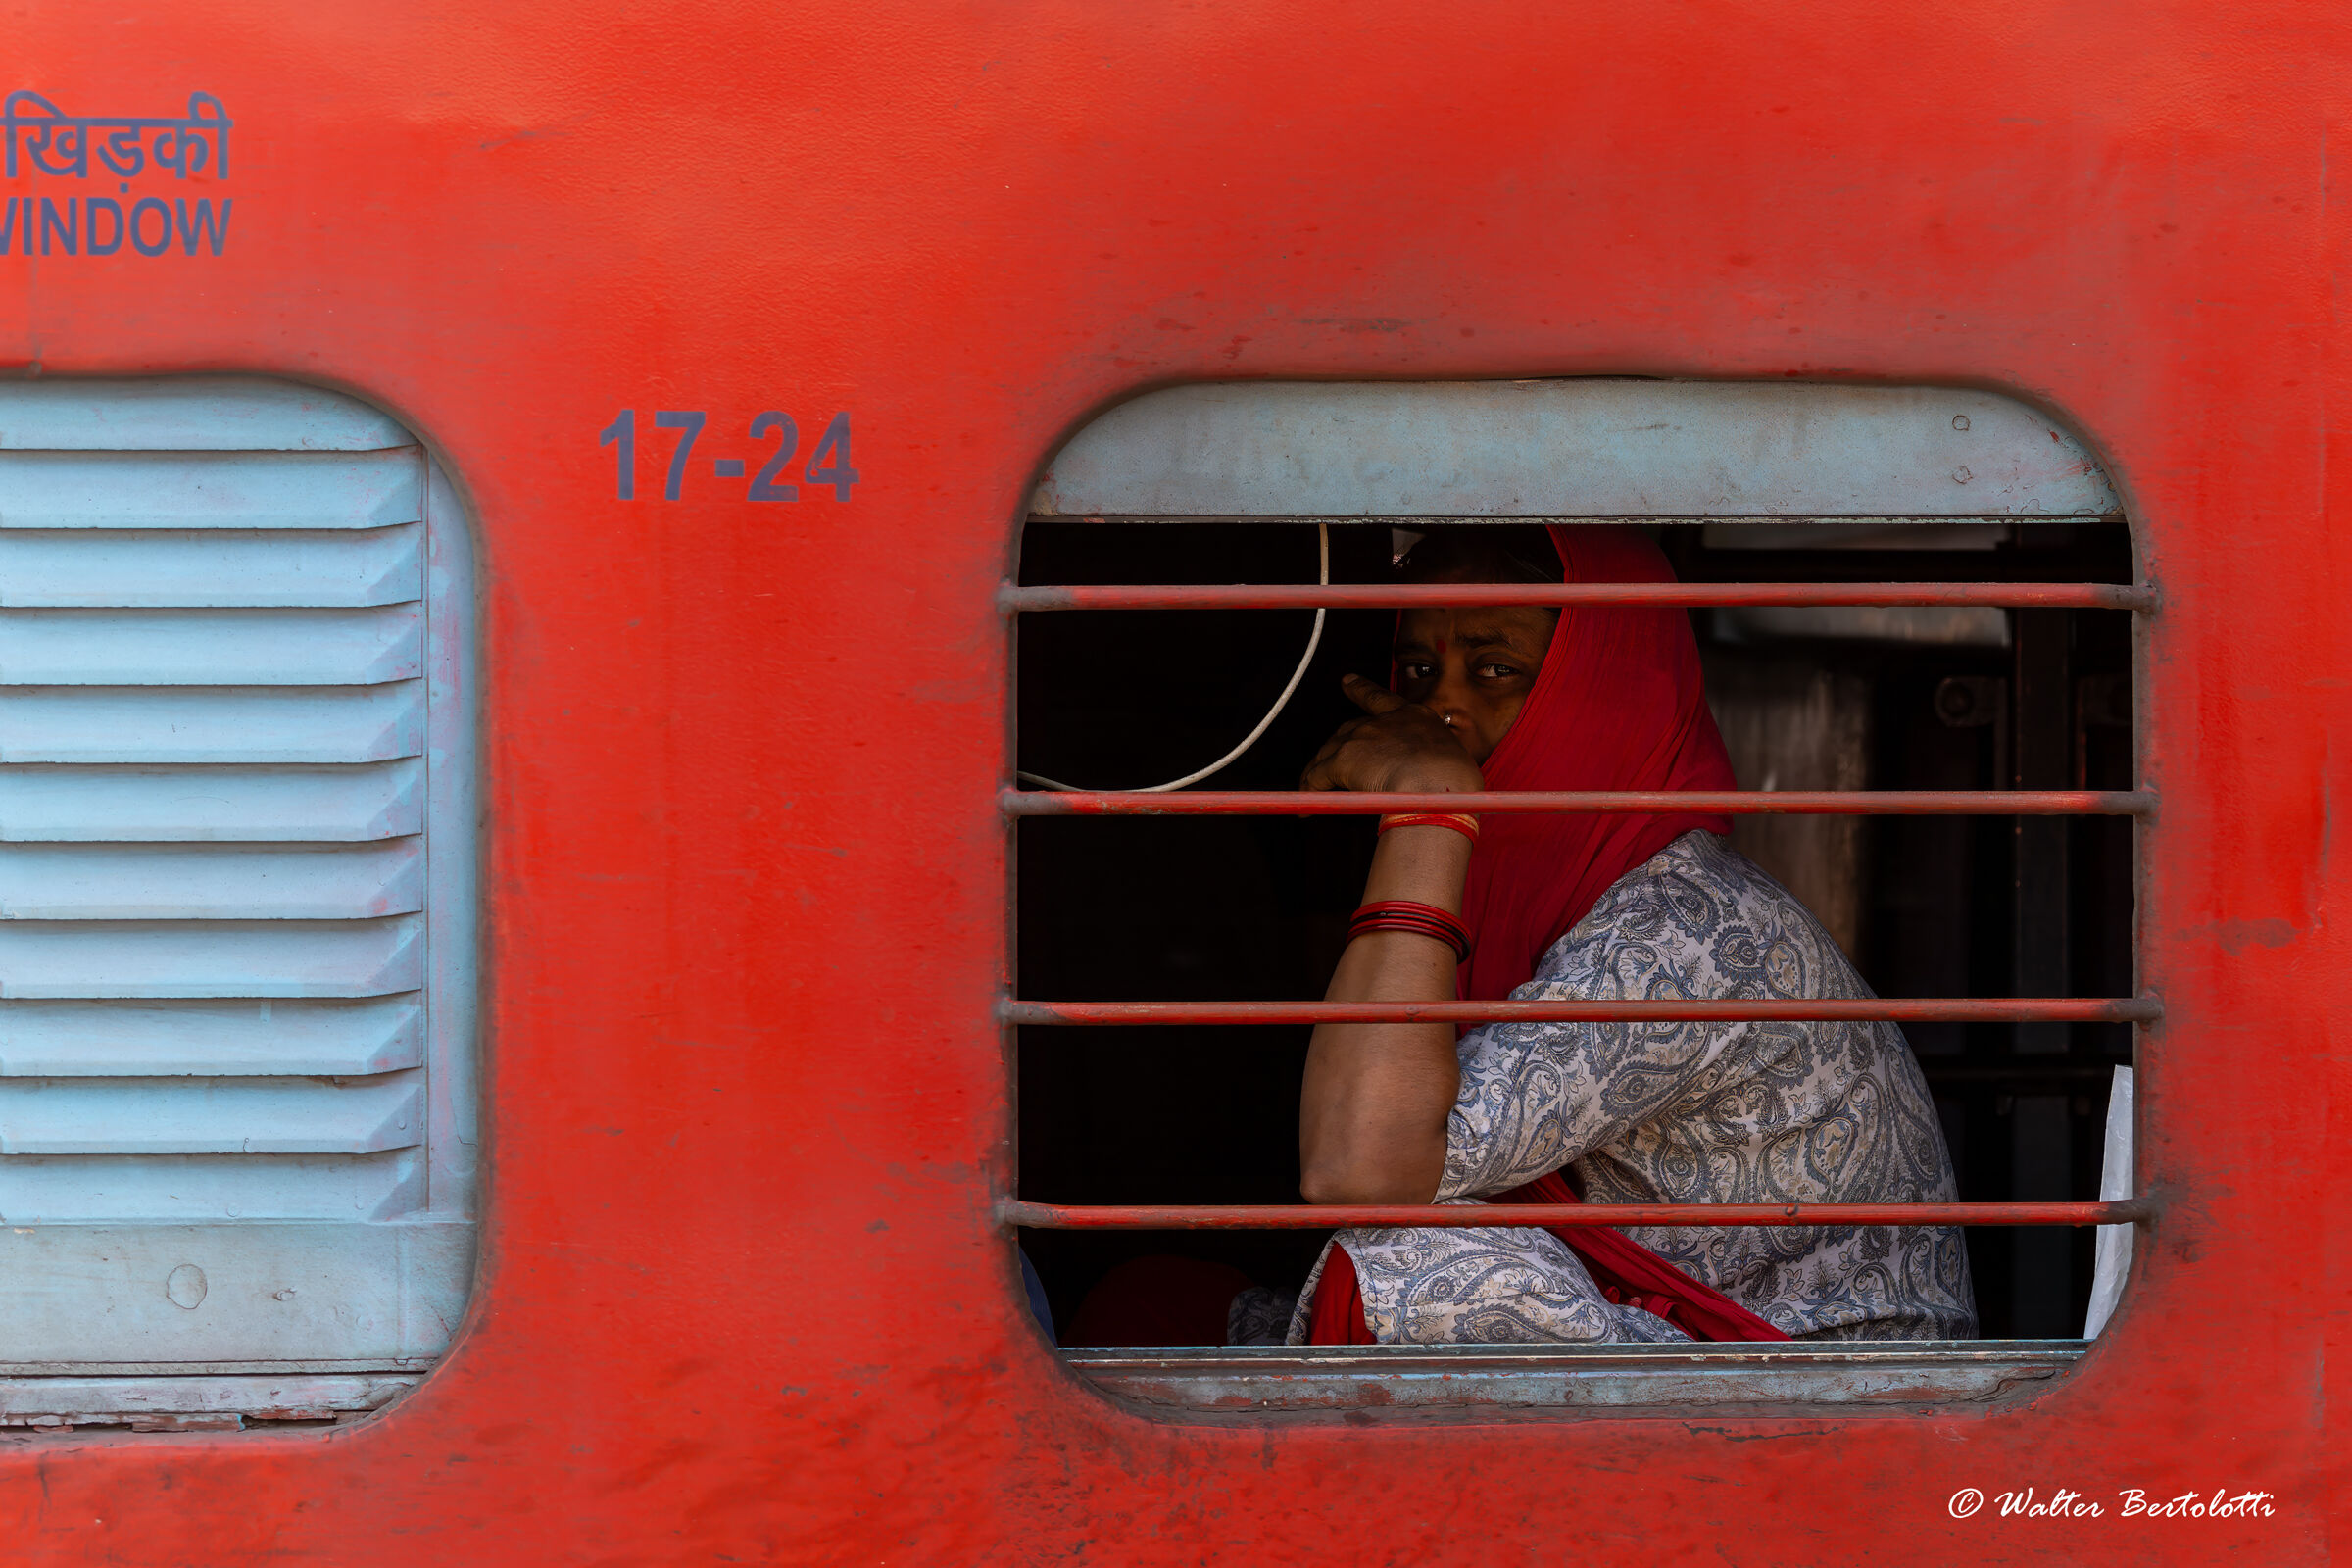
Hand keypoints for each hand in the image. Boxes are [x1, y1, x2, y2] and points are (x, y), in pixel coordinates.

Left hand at [1300, 674, 1483, 794]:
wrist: (1439, 787)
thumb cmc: (1455, 786)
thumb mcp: (1450, 765)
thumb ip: (1432, 767)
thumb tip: (1427, 787)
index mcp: (1416, 717)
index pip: (1381, 699)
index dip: (1361, 690)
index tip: (1347, 681)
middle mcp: (1386, 721)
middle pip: (1350, 730)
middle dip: (1337, 746)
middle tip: (1324, 763)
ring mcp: (1363, 736)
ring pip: (1330, 753)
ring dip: (1320, 772)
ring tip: (1312, 790)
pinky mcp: (1344, 758)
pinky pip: (1319, 775)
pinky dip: (1310, 789)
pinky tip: (1305, 807)